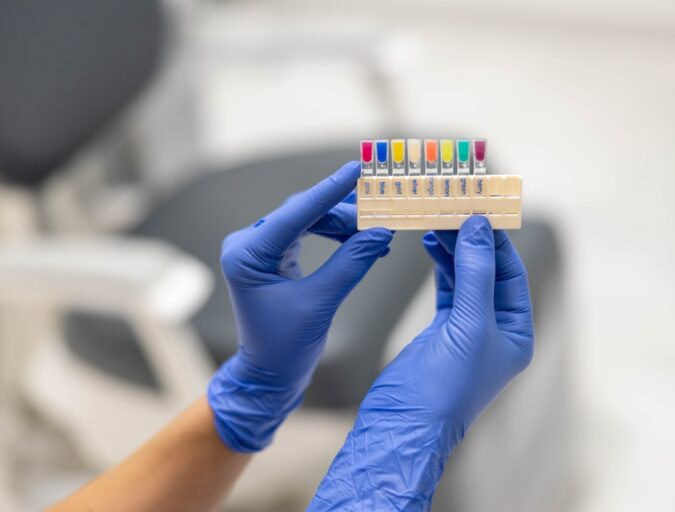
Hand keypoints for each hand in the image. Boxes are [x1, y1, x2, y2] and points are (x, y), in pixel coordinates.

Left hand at [208, 161, 393, 451]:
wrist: (267, 375)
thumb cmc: (285, 347)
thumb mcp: (321, 303)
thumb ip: (351, 263)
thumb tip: (382, 233)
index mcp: (247, 255)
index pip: (295, 214)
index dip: (329, 191)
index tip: (356, 169)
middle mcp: (248, 245)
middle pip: (302, 213)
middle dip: (343, 210)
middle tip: (380, 206)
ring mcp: (258, 249)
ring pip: (307, 220)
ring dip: (342, 223)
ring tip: (375, 230)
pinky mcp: (272, 256)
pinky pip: (307, 233)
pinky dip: (334, 235)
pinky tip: (359, 239)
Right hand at [309, 216, 533, 510]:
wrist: (403, 424)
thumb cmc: (444, 386)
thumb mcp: (468, 324)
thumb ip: (475, 272)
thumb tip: (479, 226)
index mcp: (516, 332)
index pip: (511, 273)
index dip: (496, 240)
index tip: (479, 207)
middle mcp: (496, 329)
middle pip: (487, 271)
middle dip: (472, 240)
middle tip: (454, 207)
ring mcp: (468, 330)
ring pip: (465, 277)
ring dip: (454, 248)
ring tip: (438, 219)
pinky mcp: (441, 331)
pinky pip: (447, 288)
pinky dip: (441, 265)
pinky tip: (431, 243)